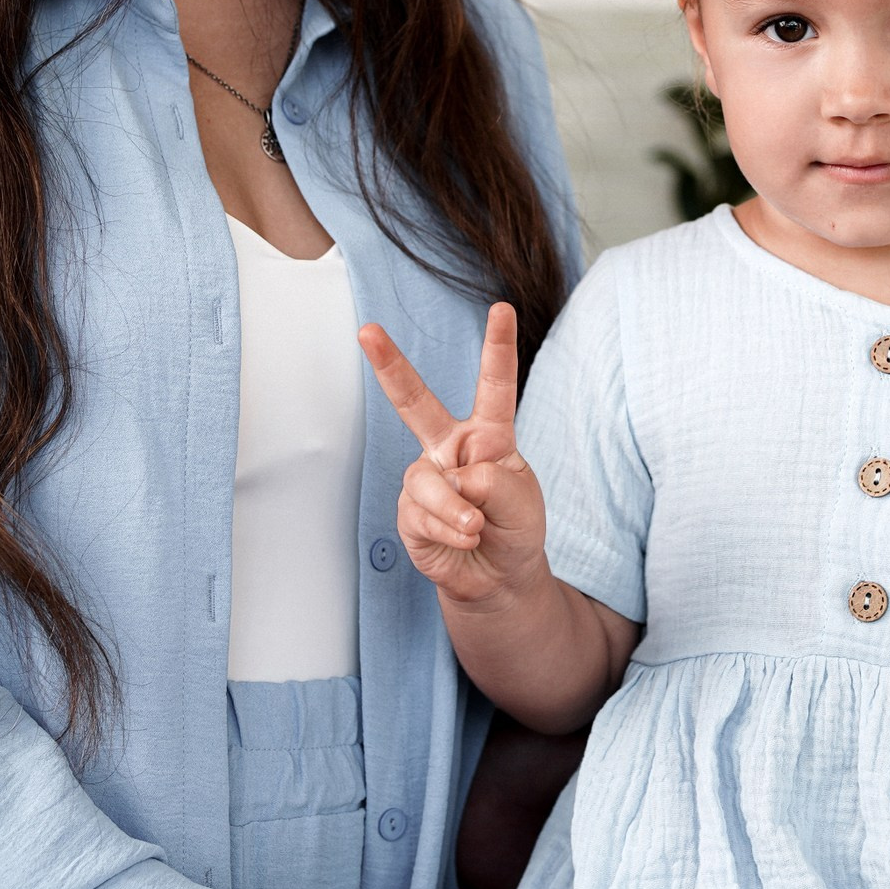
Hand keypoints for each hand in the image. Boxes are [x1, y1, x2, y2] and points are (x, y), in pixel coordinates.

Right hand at [360, 303, 549, 607]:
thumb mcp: (522, 502)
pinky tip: (461, 540)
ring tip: (474, 528)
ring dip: (454, 510)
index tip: (502, 309)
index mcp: (488, 435)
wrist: (497, 579)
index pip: (493, 387)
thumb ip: (494, 482)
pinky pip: (419, 514)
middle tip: (367, 331)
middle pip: (414, 401)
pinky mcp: (408, 511)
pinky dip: (445, 531)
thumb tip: (454, 478)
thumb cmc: (515, 529)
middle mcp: (450, 448)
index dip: (497, 348)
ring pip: (428, 481)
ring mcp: (426, 478)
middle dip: (389, 365)